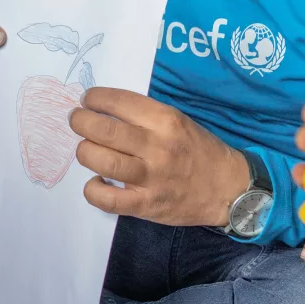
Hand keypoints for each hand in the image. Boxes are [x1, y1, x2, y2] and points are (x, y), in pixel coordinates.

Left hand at [72, 88, 245, 226]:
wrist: (228, 188)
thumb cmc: (198, 150)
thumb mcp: (178, 121)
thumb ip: (145, 116)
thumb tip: (104, 108)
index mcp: (165, 120)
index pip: (119, 101)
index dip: (95, 98)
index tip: (88, 101)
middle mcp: (157, 146)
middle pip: (104, 130)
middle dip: (81, 121)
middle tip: (76, 121)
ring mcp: (151, 177)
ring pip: (102, 160)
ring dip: (84, 151)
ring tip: (85, 149)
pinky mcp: (146, 204)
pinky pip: (108, 199)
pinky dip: (93, 190)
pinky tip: (95, 182)